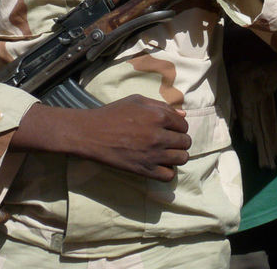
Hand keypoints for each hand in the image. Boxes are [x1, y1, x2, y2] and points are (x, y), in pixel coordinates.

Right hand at [66, 95, 190, 180]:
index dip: (178, 127)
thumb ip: (162, 106)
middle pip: (185, 142)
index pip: (184, 125)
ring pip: (182, 159)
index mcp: (159, 116)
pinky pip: (168, 175)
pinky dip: (167, 171)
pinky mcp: (144, 169)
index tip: (170, 129)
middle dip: (179, 141)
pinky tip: (159, 165)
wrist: (91, 133)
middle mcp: (159, 135)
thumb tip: (184, 115)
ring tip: (166, 153)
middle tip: (169, 141)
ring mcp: (153, 154)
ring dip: (177, 156)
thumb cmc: (113, 114)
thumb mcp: (137, 101)